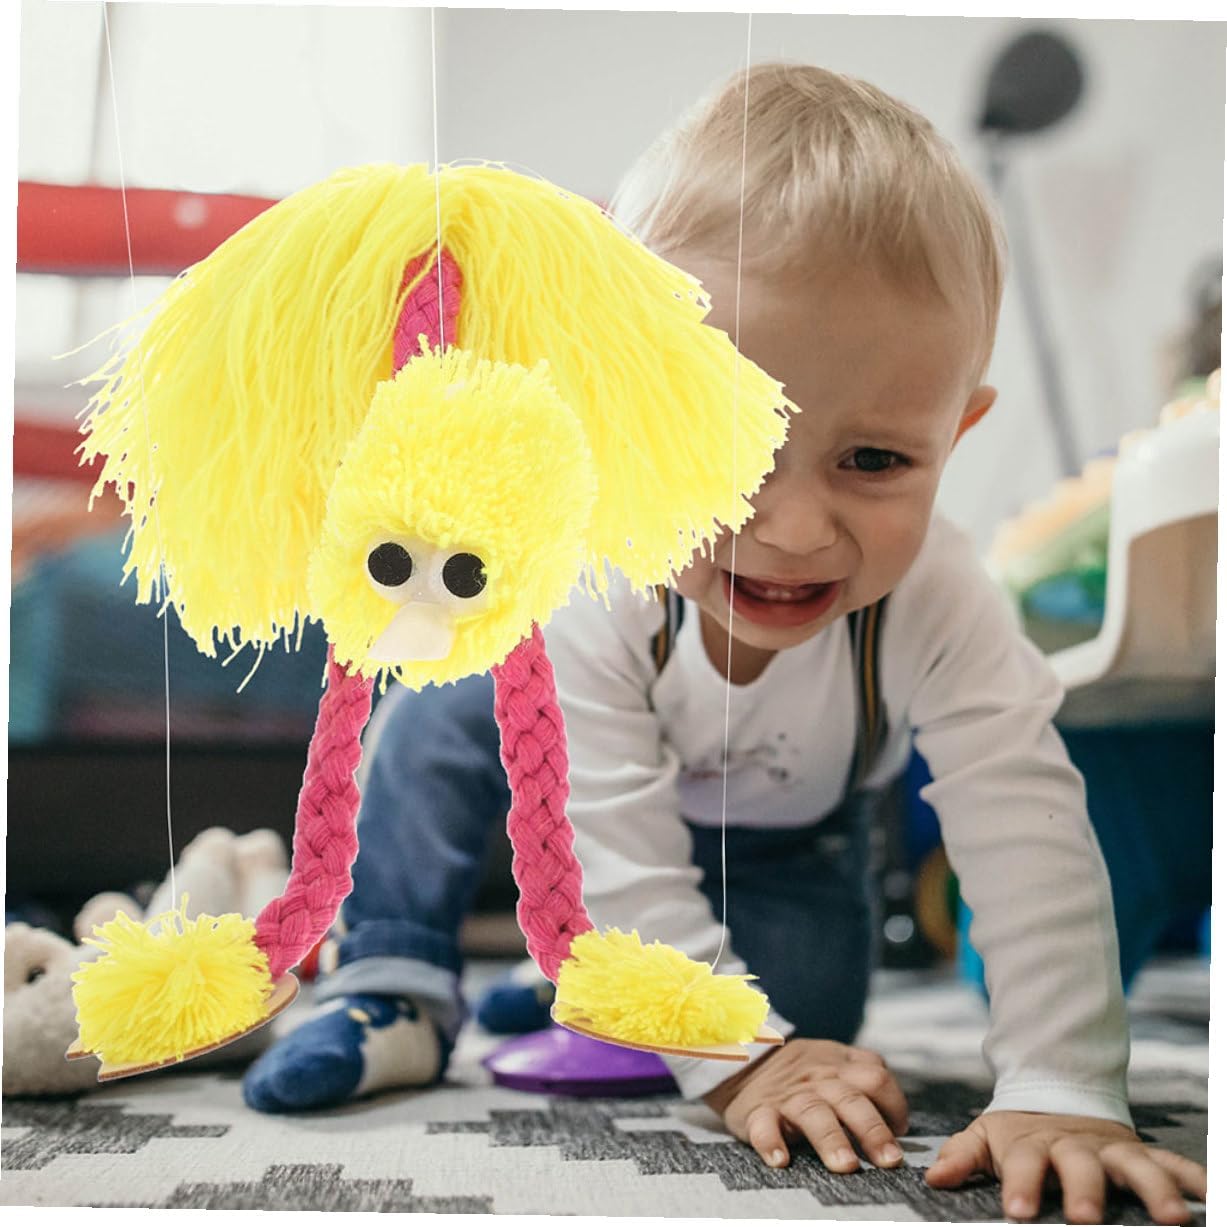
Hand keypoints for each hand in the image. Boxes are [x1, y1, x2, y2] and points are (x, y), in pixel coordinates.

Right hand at [703, 1038, 908, 1172]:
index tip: (901, 1132)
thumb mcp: (834, 1059)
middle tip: (889, 1160)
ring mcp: (789, 1096)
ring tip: (846, 1166)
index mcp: (840, 1067)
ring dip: (832, 1139)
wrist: (746, 1056)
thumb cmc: (802, 1070)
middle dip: (872, 1130)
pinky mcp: (759, 1111)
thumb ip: (865, 1075)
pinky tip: (780, 1160)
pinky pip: (764, 1125)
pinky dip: (770, 1142)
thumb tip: (901, 1121)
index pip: (877, 1078)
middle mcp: (818, 1080)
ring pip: (813, 1113)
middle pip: (851, 1099)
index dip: (894, 1104)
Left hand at [925, 1110, 1206, 1223]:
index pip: (1024, 1162)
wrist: (1055, 1095)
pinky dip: (1193, 1179)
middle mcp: (1075, 1144)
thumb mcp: (985, 1137)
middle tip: (1085, 1218)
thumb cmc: (1019, 1134)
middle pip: (1081, 1164)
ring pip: (1135, 1163)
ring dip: (1153, 1189)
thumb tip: (933, 1177)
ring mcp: (1111, 1147)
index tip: (1018, 1211)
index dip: (1021, 1185)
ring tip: (1170, 1219)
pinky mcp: (1141, 1152)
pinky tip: (1210, 1198)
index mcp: (1032, 1142)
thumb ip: (962, 1156)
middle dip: (1085, 1190)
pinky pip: (1172, 1163)